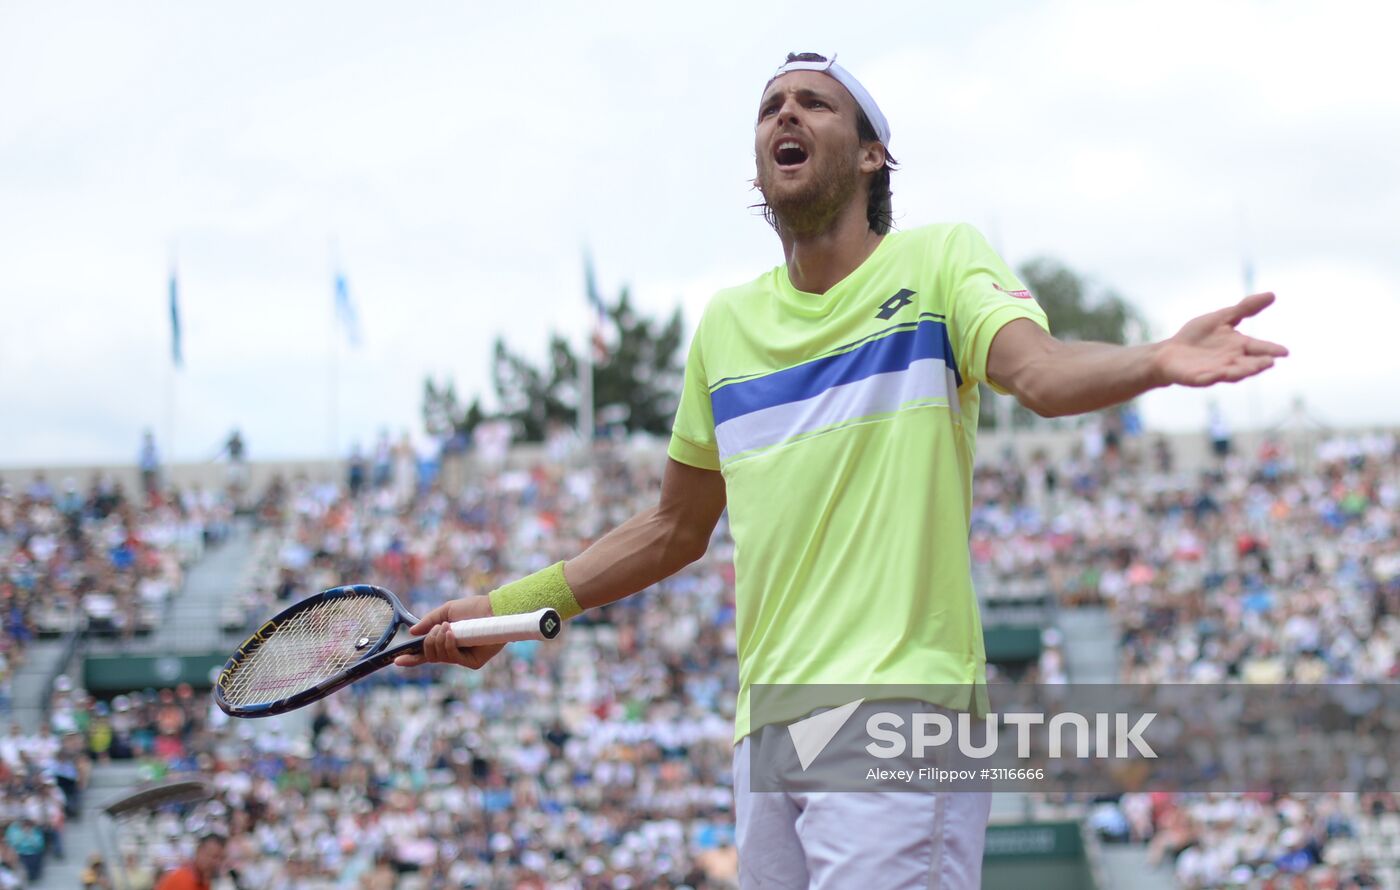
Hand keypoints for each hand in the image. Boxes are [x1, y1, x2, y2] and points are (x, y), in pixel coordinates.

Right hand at [393, 595, 503, 668]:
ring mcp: (463, 658)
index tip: (397, 660)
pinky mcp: (473, 663)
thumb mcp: (446, 611)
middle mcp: (453, 652)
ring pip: (439, 656)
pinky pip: (452, 657)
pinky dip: (448, 645)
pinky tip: (452, 634)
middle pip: (430, 655)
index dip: (411, 659)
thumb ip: (428, 621)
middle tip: (438, 628)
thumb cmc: (473, 608)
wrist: (493, 609)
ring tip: (448, 627)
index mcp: (446, 641)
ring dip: (438, 640)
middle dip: (429, 641)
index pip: (426, 654)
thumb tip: (412, 632)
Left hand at [1156, 292, 1288, 386]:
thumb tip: (1272, 294)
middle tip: (1269, 362)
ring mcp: (1214, 371)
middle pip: (1248, 365)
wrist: (1169, 352)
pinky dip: (1210, 378)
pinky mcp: (1196, 378)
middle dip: (1258, 364)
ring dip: (1239, 373)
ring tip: (1250, 370)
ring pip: (1230, 374)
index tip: (1284, 352)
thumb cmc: (1197, 336)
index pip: (1258, 348)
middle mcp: (1230, 361)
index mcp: (1238, 346)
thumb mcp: (1221, 318)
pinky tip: (1216, 375)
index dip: (1271, 350)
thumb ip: (1245, 309)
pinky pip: (1204, 379)